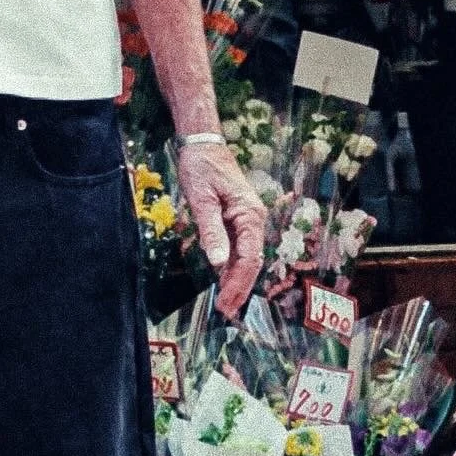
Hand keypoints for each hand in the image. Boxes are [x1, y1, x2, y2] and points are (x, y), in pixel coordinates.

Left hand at [176, 141, 266, 317]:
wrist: (203, 143)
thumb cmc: (201, 167)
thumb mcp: (201, 199)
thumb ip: (211, 231)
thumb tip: (219, 263)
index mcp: (250, 214)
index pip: (249, 257)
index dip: (238, 283)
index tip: (225, 302)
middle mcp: (254, 218)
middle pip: (251, 261)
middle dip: (239, 287)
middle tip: (225, 312)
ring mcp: (247, 218)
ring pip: (246, 256)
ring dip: (236, 280)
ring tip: (225, 303)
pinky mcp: (238, 217)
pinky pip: (239, 247)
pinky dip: (232, 266)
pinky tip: (223, 280)